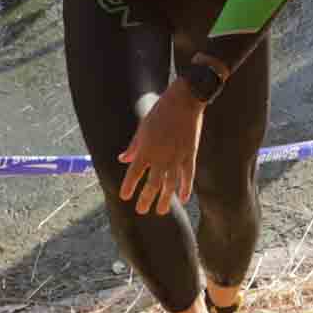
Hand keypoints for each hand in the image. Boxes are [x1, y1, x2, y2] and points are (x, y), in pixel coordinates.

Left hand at [117, 83, 202, 214]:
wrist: (184, 101)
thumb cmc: (160, 112)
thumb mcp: (143, 128)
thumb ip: (134, 146)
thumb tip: (123, 159)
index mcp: (146, 150)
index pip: (134, 174)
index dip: (129, 187)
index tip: (125, 197)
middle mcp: (160, 157)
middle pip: (152, 184)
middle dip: (146, 199)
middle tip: (142, 211)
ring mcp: (176, 158)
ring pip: (170, 184)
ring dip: (165, 199)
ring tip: (161, 211)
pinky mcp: (190, 154)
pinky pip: (188, 175)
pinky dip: (186, 188)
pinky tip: (183, 198)